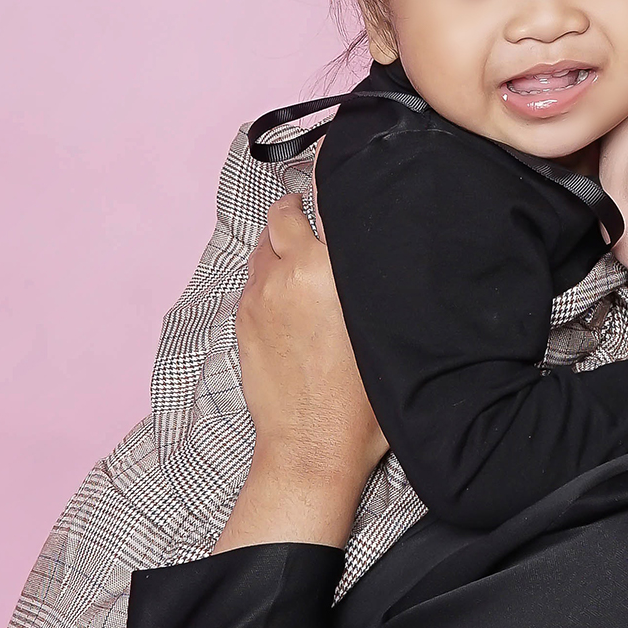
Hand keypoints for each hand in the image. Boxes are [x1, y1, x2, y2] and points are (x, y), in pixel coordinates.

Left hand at [217, 194, 388, 550]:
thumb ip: (375, 281)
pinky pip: (254, 279)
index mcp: (325, 268)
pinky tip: (290, 295)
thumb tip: (375, 247)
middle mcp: (286, 273)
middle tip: (321, 219)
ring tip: (305, 256)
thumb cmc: (361, 402)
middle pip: (285, 214)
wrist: (311, 449)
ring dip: (282, 243)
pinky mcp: (242, 321)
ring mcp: (258, 296)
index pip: (324, 203)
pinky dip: (269, 275)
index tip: (344, 178)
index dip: (333, 186)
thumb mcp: (384, 331)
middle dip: (300, 212)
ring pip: (264, 246)